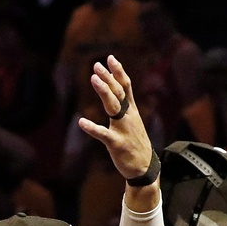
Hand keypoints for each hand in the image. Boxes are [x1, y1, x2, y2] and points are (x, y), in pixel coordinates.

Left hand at [77, 56, 155, 180]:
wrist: (144, 167)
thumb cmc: (135, 142)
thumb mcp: (132, 121)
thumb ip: (123, 106)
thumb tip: (114, 90)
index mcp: (131, 111)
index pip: (125, 87)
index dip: (118, 72)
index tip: (110, 58)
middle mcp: (128, 116)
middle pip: (119, 93)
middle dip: (108, 78)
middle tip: (97, 65)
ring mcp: (123, 129)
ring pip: (113, 107)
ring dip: (104, 92)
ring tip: (93, 79)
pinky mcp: (117, 143)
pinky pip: (103, 134)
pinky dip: (93, 128)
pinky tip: (82, 122)